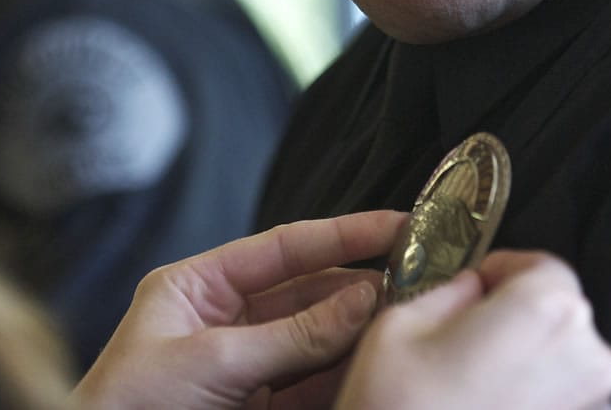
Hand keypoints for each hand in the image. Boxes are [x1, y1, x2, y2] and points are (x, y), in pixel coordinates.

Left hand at [72, 210, 407, 409]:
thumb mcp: (211, 364)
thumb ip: (291, 336)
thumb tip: (364, 299)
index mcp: (196, 289)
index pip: (281, 249)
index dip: (340, 235)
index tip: (394, 225)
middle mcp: (223, 322)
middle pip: (306, 294)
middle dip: (357, 288)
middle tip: (413, 281)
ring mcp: (244, 369)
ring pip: (316, 341)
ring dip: (359, 334)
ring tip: (405, 321)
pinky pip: (311, 386)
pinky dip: (344, 377)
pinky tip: (374, 365)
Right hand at [334, 250, 610, 409]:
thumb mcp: (400, 326)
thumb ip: (448, 293)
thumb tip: (468, 290)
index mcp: (544, 311)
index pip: (543, 267)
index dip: (506, 272)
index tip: (479, 284)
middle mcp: (584, 359)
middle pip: (558, 316)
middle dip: (517, 318)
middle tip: (466, 337)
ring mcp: (590, 407)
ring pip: (561, 365)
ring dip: (526, 365)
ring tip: (471, 386)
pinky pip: (559, 405)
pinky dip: (531, 403)